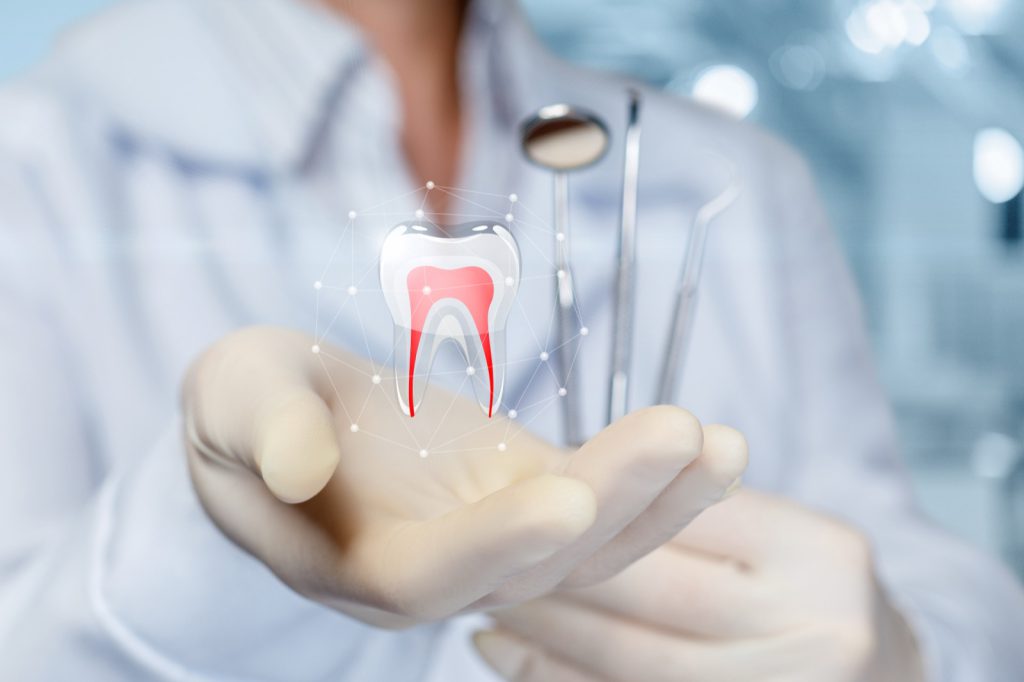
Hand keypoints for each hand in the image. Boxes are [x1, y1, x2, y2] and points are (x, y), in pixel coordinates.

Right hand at [182, 326, 747, 627]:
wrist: (290, 411)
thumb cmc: (250, 405)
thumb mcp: (233, 398)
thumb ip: (262, 431)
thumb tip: (298, 468)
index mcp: (360, 566)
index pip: (432, 576)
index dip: (496, 542)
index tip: (567, 496)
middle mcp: (440, 571)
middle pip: (537, 562)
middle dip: (613, 502)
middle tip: (683, 434)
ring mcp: (493, 535)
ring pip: (588, 542)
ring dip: (660, 500)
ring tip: (724, 442)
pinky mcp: (525, 492)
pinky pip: (599, 494)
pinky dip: (653, 477)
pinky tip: (710, 444)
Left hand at [476, 490, 924, 681]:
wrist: (883, 673)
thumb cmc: (809, 588)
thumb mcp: (780, 533)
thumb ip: (700, 509)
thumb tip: (572, 477)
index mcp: (820, 551)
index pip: (688, 515)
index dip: (597, 500)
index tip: (530, 488)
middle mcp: (814, 624)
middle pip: (657, 589)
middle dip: (560, 565)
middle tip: (486, 542)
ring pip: (635, 658)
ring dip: (546, 629)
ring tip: (485, 602)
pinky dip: (560, 680)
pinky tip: (507, 656)